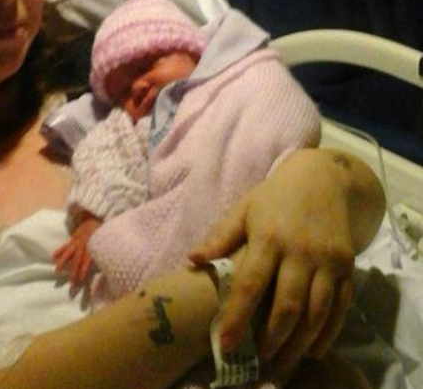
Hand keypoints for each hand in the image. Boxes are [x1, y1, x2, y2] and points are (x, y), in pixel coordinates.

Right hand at [53, 214, 102, 285]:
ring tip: (57, 271)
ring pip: (68, 252)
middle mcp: (83, 243)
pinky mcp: (73, 238)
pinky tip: (53, 257)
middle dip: (74, 270)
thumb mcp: (106, 239)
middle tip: (71, 281)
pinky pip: (65, 245)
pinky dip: (59, 251)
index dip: (84, 268)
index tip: (81, 278)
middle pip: (77, 258)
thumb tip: (111, 263)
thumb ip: (106, 250)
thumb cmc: (103, 230)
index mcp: (92, 244)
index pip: (87, 258)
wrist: (95, 216)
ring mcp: (76, 241)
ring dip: (62, 262)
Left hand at [189, 150, 357, 381]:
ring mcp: (328, 260)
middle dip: (273, 338)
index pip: (250, 284)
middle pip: (287, 304)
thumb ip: (220, 236)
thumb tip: (192, 259)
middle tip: (261, 362)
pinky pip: (342, 306)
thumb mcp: (244, 208)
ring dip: (300, 342)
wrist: (324, 177)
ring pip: (317, 311)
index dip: (237, 316)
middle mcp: (301, 251)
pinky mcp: (348, 265)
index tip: (225, 344)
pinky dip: (329, 332)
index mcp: (269, 237)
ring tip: (283, 363)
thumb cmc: (275, 196)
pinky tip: (314, 348)